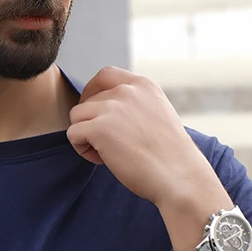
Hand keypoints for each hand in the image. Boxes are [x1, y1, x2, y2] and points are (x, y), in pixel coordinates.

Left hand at [66, 66, 211, 208]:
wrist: (178, 175)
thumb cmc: (171, 156)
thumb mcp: (158, 115)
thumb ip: (136, 105)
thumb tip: (106, 112)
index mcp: (143, 86)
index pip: (105, 75)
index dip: (93, 92)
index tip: (96, 113)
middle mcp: (126, 91)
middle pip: (88, 101)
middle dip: (93, 123)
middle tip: (111, 146)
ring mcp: (111, 108)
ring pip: (76, 116)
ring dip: (85, 136)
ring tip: (106, 154)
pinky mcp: (99, 128)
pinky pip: (73, 133)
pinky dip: (82, 149)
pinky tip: (102, 160)